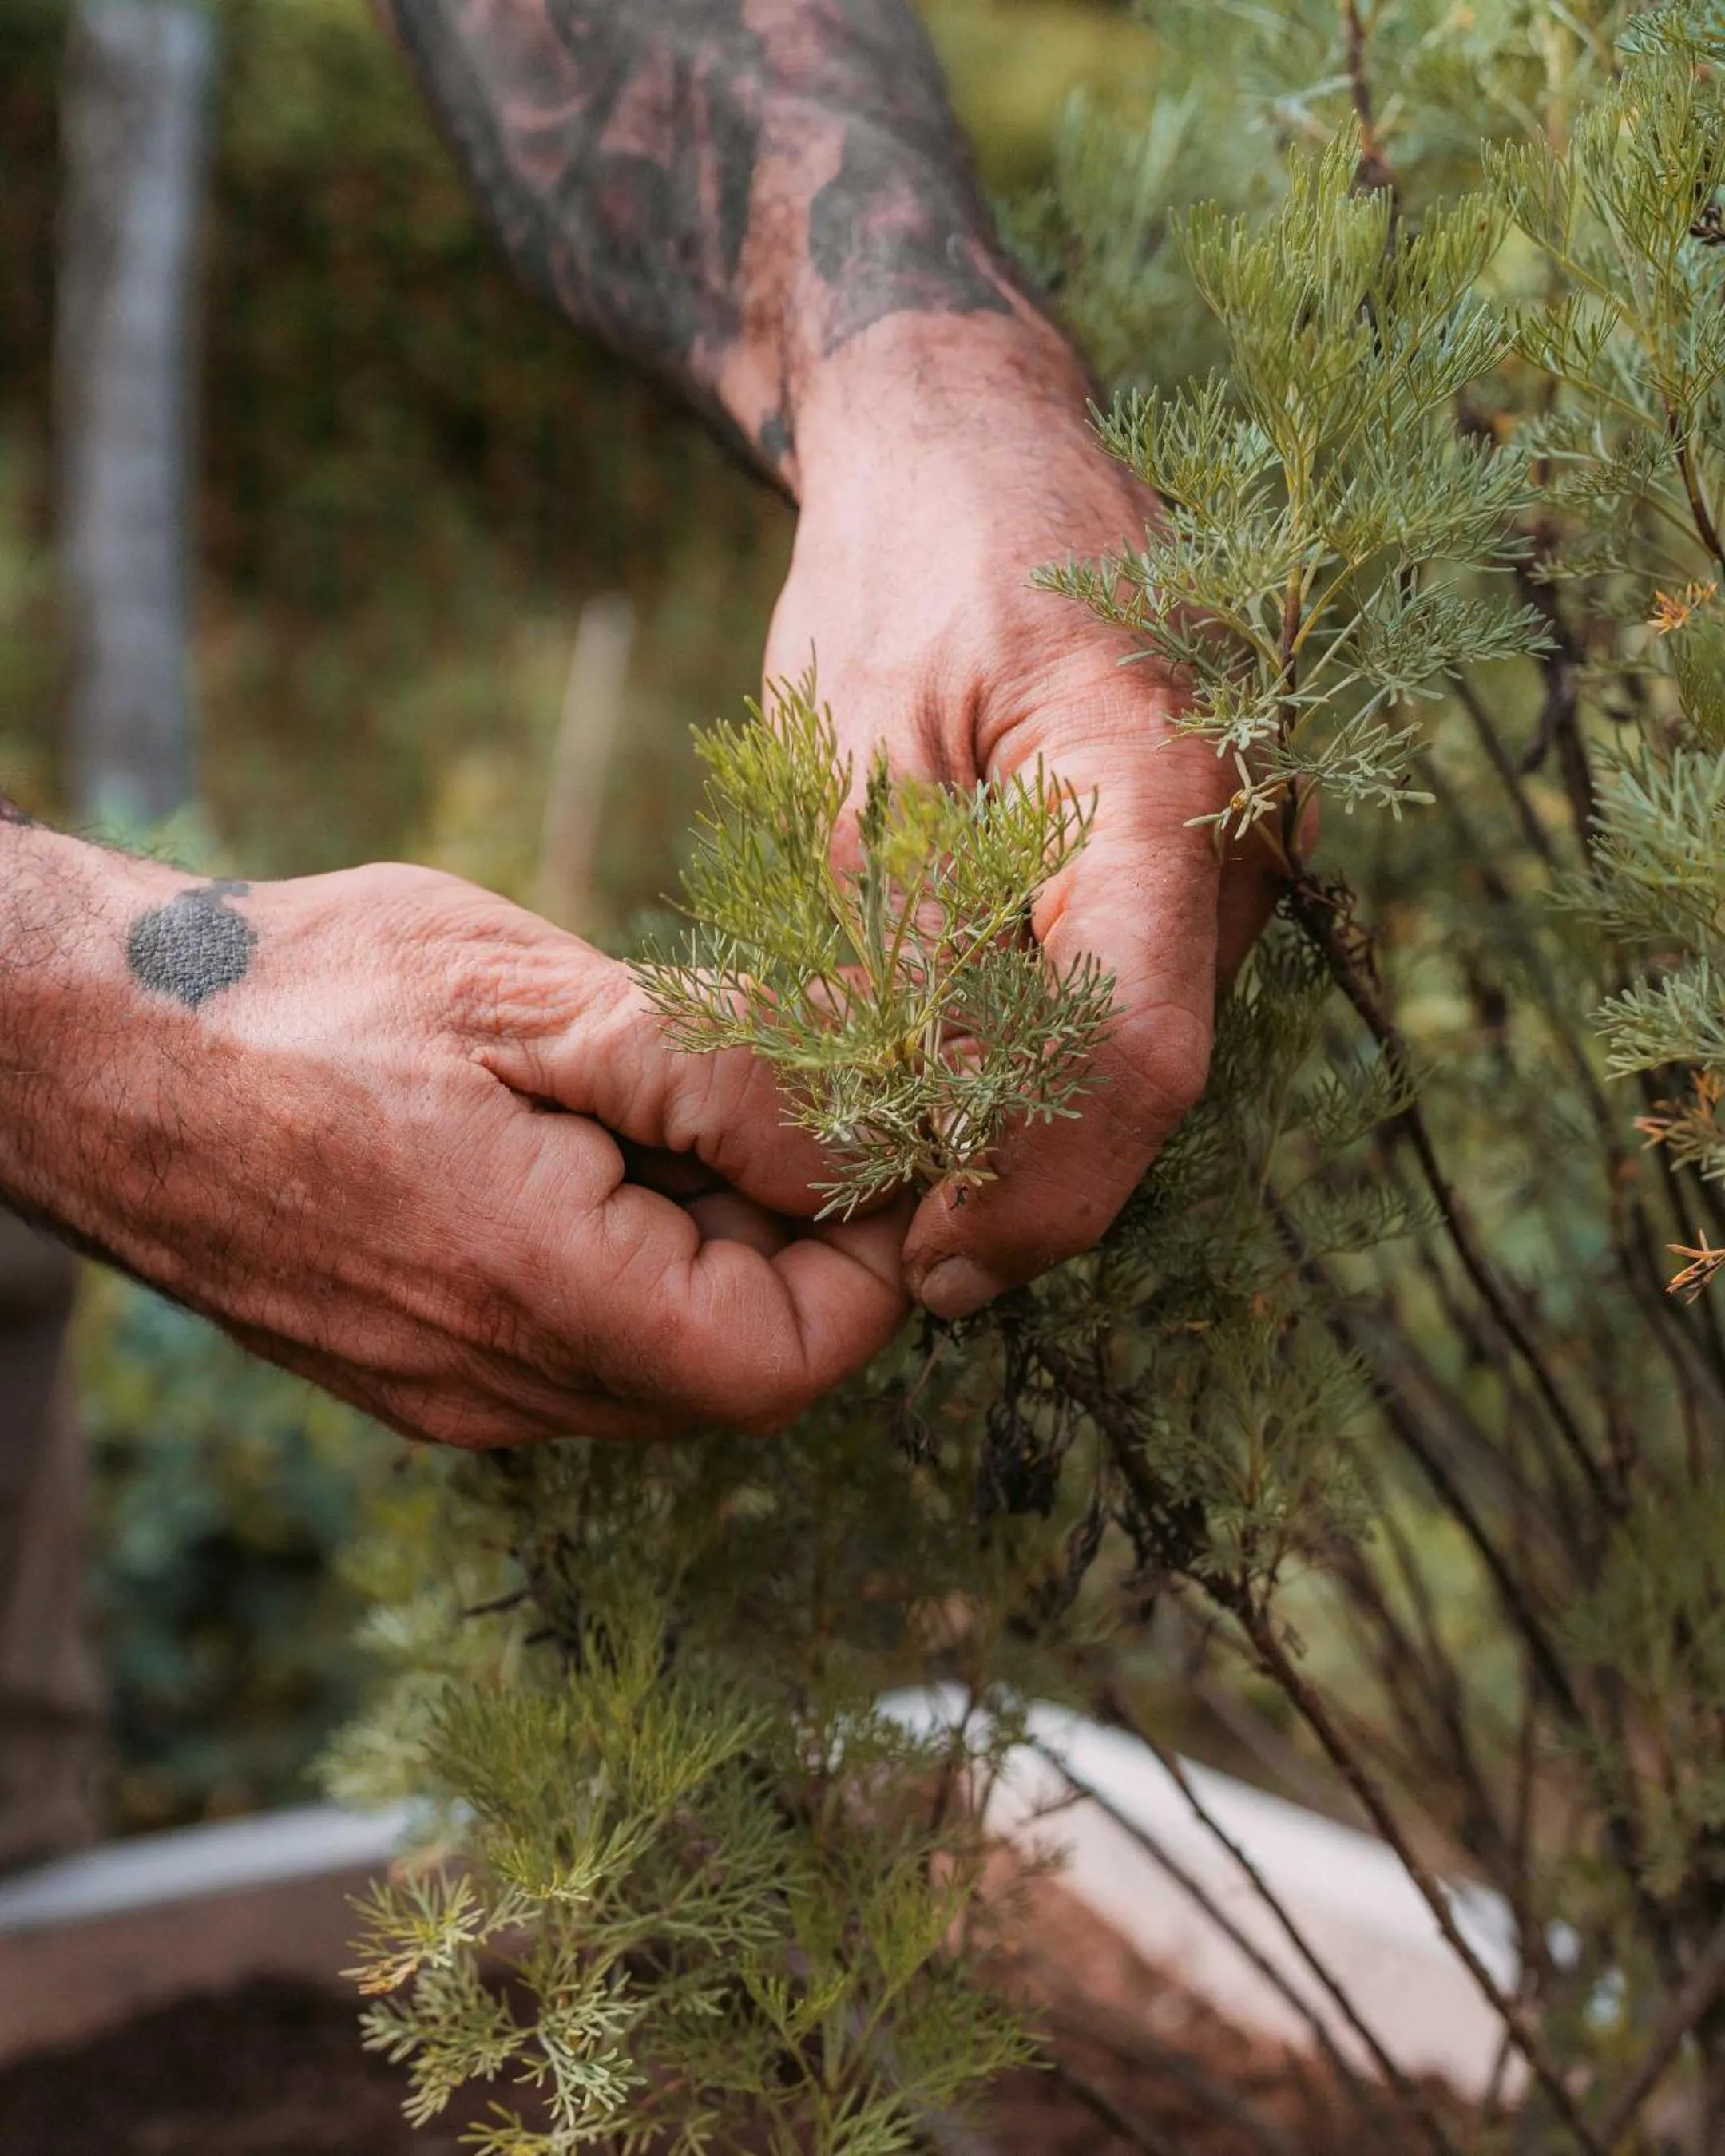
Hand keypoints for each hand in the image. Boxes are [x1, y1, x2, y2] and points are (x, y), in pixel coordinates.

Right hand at [0, 838, 907, 1444]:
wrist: (94, 1051)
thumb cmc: (299, 996)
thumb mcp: (527, 995)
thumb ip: (713, 1078)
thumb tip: (864, 1133)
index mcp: (533, 1294)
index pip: (789, 1361)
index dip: (867, 1260)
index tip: (869, 1142)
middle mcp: (498, 1387)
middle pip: (737, 1369)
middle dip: (795, 1241)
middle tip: (771, 1094)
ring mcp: (452, 1395)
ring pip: (663, 1365)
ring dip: (713, 1246)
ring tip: (668, 1103)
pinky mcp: (420, 1373)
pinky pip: (584, 1352)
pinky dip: (634, 1261)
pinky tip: (592, 1144)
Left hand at [770, 315, 1278, 1318]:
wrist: (968, 439)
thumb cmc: (899, 563)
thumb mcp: (851, 747)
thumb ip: (890, 938)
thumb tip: (905, 1127)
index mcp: (1156, 776)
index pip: (1135, 1047)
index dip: (1042, 1185)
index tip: (933, 1262)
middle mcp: (1233, 822)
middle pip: (1146, 1072)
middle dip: (1027, 1178)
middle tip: (892, 1242)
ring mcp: (1230, 843)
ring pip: (1138, 1049)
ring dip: (1027, 1125)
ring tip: (891, 1156)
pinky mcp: (1192, 859)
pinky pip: (1128, 995)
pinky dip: (1036, 1059)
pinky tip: (940, 1070)